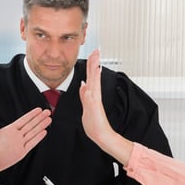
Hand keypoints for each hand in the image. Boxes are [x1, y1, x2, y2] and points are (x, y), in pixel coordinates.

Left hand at [0, 107, 50, 176]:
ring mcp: (19, 144)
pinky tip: (44, 132)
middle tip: (47, 112)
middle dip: (40, 118)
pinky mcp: (21, 152)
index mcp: (9, 130)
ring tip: (48, 120)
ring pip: (33, 132)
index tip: (38, 110)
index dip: (31, 115)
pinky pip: (32, 143)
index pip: (24, 120)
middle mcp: (16, 136)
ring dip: (41, 126)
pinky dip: (38, 138)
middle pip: (31, 125)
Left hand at [79, 50, 133, 164]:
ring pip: (94, 78)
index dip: (91, 65)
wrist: (101, 135)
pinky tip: (96, 71)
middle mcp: (94, 94)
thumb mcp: (86, 106)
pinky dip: (95, 79)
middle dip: (94, 61)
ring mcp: (95, 98)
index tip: (93, 55)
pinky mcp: (95, 103)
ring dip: (95, 66)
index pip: (91, 76)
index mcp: (91, 94)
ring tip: (96, 55)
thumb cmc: (94, 124)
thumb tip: (82, 84)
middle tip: (96, 50)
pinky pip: (94, 88)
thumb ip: (84, 95)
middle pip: (93, 74)